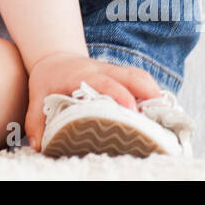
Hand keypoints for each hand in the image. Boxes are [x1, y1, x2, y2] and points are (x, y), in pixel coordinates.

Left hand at [24, 50, 164, 151]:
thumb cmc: (48, 80)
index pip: (105, 81)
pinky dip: (154, 95)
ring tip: (168, 119)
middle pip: (132, 76)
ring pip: (141, 77)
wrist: (55, 58)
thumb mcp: (36, 97)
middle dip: (149, 93)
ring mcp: (116, 71)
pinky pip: (143, 81)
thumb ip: (36, 121)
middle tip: (162, 117)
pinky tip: (163, 114)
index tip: (132, 109)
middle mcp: (104, 70)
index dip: (120, 94)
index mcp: (83, 74)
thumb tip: (38, 146)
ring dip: (156, 95)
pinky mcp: (123, 76)